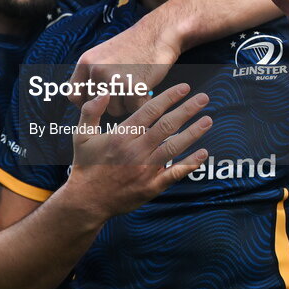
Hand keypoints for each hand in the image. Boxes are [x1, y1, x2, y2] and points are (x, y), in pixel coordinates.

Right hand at [65, 83, 209, 219]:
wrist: (87, 201)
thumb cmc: (85, 165)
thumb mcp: (80, 135)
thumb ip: (91, 111)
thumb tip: (104, 92)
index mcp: (121, 135)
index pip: (150, 111)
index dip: (169, 97)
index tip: (184, 87)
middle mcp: (136, 150)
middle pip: (167, 125)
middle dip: (187, 110)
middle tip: (204, 98)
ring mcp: (145, 169)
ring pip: (174, 147)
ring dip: (193, 132)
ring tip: (208, 120)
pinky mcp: (152, 186)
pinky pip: (175, 173)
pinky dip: (190, 163)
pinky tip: (203, 153)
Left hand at [67, 24, 178, 115]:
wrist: (158, 34)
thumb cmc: (133, 47)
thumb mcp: (102, 54)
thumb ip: (90, 74)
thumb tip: (76, 99)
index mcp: (86, 62)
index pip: (74, 95)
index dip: (86, 103)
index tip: (98, 104)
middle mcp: (96, 70)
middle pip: (95, 106)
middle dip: (110, 103)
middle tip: (124, 89)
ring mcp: (114, 78)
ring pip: (113, 110)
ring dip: (126, 104)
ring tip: (135, 86)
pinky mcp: (133, 86)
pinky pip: (132, 109)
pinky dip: (140, 103)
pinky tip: (145, 89)